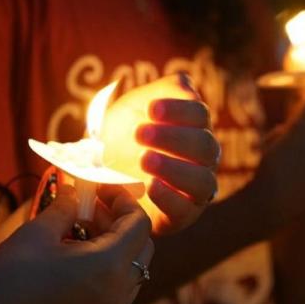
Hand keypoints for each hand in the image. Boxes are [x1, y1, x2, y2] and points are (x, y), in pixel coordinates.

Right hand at [0, 185, 153, 303]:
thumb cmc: (11, 279)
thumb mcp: (38, 233)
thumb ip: (65, 208)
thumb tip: (75, 193)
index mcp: (109, 266)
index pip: (139, 224)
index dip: (124, 200)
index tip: (103, 189)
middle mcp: (117, 291)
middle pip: (141, 246)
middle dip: (120, 221)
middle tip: (92, 206)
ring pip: (130, 268)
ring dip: (114, 242)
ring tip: (81, 227)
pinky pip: (116, 285)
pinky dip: (106, 264)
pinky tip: (77, 252)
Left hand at [129, 74, 219, 233]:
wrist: (99, 169)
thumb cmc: (124, 131)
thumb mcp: (138, 104)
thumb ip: (164, 90)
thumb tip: (187, 87)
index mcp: (195, 127)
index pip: (199, 115)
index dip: (178, 110)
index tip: (150, 109)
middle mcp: (203, 158)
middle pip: (205, 147)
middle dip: (173, 138)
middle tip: (140, 134)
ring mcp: (195, 189)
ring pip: (203, 181)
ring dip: (175, 169)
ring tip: (145, 159)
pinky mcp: (180, 216)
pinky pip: (185, 210)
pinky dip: (171, 198)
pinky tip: (150, 186)